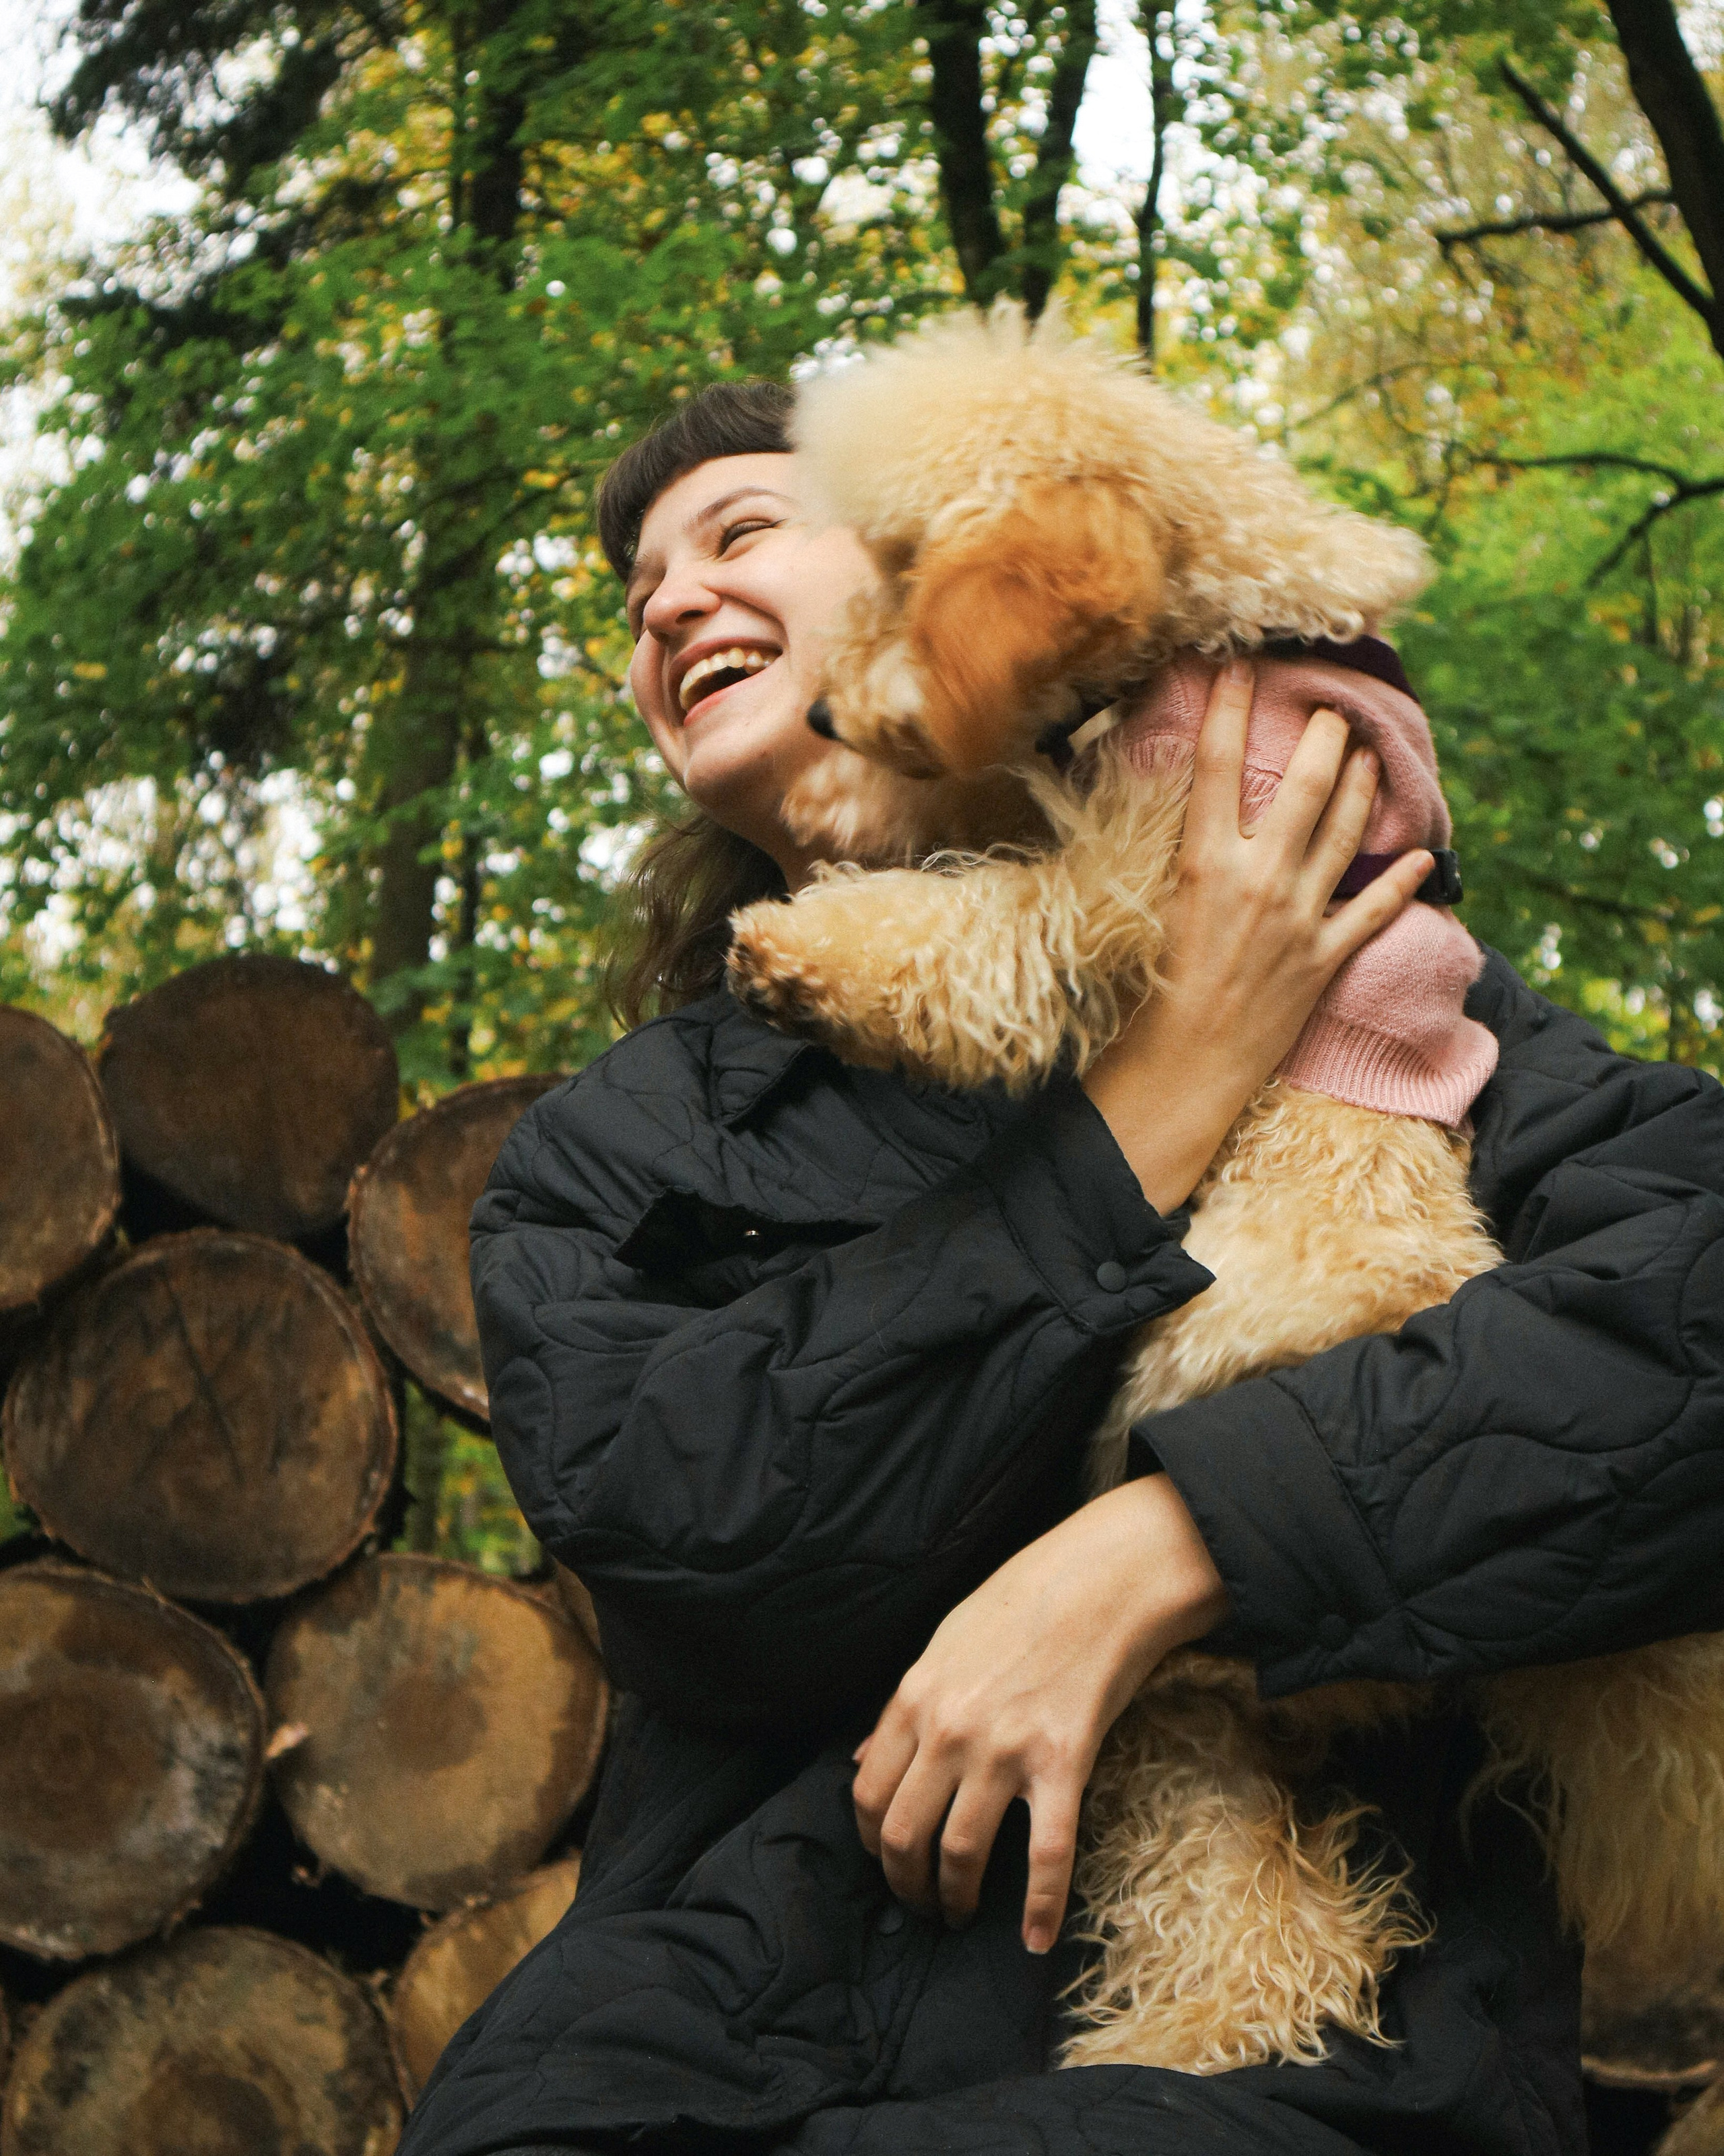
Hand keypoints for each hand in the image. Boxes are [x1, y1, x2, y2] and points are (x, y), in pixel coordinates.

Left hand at [851, 1475, 1226, 1953]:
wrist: (1101, 1580)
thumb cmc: (1023, 1602)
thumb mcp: (942, 1642)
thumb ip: (901, 1705)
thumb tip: (859, 1759)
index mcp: (915, 1697)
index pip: (868, 1792)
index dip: (870, 1842)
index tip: (885, 1861)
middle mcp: (950, 1730)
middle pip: (904, 1834)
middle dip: (906, 1883)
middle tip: (921, 1903)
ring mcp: (1005, 1750)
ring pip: (961, 1852)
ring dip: (956, 1897)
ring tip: (961, 1913)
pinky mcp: (1063, 1764)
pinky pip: (1046, 1854)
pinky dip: (1040, 1907)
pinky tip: (1035, 1939)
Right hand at [1083, 659, 1432, 1212]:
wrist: (1183, 1065)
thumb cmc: (1149, 992)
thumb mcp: (1152, 907)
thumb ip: (1180, 855)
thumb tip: (1190, 809)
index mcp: (1203, 863)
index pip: (1219, 766)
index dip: (1230, 708)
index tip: (1239, 666)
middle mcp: (1257, 880)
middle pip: (1303, 788)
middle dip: (1323, 739)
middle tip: (1334, 711)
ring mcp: (1297, 918)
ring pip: (1345, 834)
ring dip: (1362, 788)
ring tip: (1371, 757)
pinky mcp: (1324, 958)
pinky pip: (1373, 909)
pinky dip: (1403, 881)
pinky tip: (1427, 856)